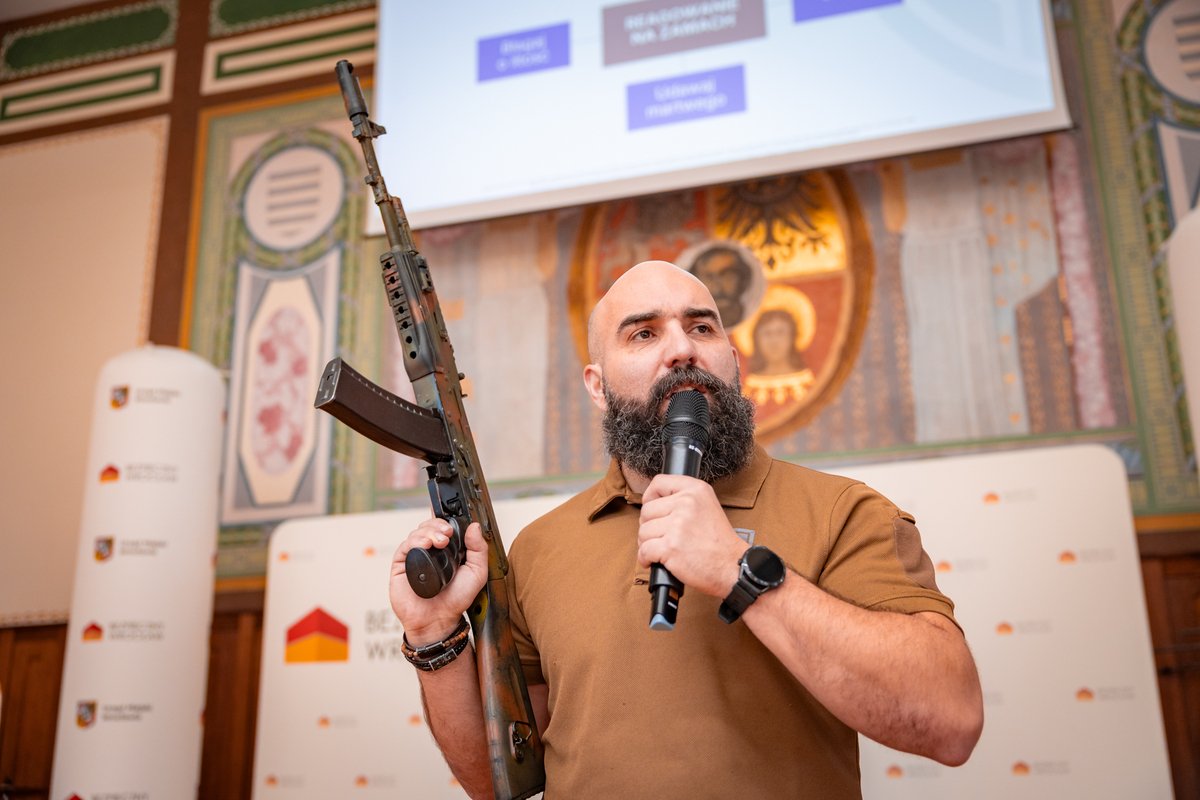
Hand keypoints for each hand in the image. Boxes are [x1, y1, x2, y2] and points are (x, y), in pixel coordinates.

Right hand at [390, 518, 488, 645]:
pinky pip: (405, 546)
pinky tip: (424, 545)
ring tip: (439, 541)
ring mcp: (415, 557)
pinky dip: (414, 541)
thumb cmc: (456, 600)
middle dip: (438, 525)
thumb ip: (479, 549)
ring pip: (417, 533)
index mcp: (448, 551)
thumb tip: (474, 526)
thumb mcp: (477, 573)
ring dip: (428, 532)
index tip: (454, 524)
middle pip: (429, 526)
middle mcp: (430, 551)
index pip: (444, 527)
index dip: (446, 521)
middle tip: (447, 533)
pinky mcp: (401, 565)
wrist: (438, 620)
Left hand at [637, 474, 745, 597]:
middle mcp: (686, 503)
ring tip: (661, 550)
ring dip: (647, 544)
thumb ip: (683, 499)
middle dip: (649, 526)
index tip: (653, 510)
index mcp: (696, 490)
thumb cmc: (720, 542)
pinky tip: (654, 561)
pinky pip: (644, 551)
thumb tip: (652, 503)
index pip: (659, 483)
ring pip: (643, 532)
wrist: (732, 566)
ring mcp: (678, 525)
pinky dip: (645, 559)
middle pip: (647, 510)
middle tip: (661, 537)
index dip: (650, 497)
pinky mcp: (671, 547)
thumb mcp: (707, 506)